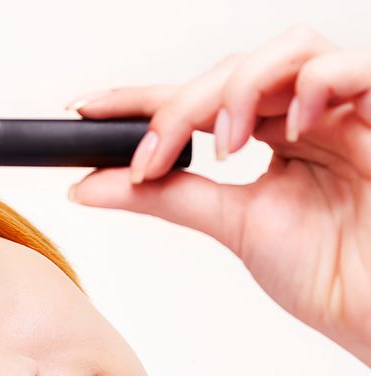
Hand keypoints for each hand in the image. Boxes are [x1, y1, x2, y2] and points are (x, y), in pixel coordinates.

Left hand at [66, 24, 370, 366]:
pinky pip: (350, 67)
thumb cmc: (330, 272)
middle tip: (148, 158)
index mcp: (271, 139)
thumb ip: (166, 197)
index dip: (140, 99)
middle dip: (178, 107)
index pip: (197, 102)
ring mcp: (346, 111)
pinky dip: (310, 86)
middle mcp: (306, 117)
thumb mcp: (234, 225)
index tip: (83, 111)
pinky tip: (289, 129)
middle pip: (232, 70)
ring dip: (237, 90)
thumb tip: (89, 185)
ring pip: (286, 51)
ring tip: (221, 146)